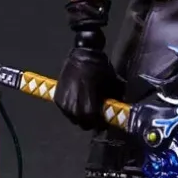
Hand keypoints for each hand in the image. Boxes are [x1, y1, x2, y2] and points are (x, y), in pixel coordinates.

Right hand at [54, 0, 123, 130]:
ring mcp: (63, 104)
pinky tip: (78, 101)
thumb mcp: (113, 82)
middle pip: (83, 124)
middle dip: (91, 121)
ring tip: (87, 108)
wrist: (83, 53)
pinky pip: (65, 111)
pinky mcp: (57, 98)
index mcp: (88, 106)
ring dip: (80, 116)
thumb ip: (116, 96)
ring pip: (73, 118)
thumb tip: (121, 106)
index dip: (101, 124)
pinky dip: (72, 109)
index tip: (105, 121)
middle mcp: (74, 109)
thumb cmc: (100, 67)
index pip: (95, 124)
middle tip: (97, 115)